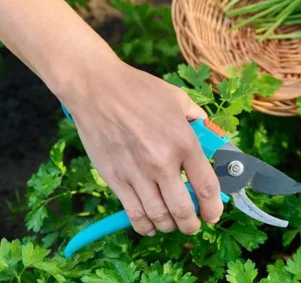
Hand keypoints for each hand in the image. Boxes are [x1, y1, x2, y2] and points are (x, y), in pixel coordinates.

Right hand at [0, 0, 222, 236]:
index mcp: (178, 134)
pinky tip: (144, 218)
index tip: (217, 213)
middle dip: (193, 222)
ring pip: (153, 216)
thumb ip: (197, 116)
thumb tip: (217, 138)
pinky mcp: (105, 173)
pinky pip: (126, 210)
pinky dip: (138, 222)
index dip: (216, 204)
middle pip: (183, 207)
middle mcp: (157, 155)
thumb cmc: (132, 80)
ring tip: (171, 223)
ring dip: (166, 225)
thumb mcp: (173, 92)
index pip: (207, 181)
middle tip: (197, 222)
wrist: (82, 75)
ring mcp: (130, 168)